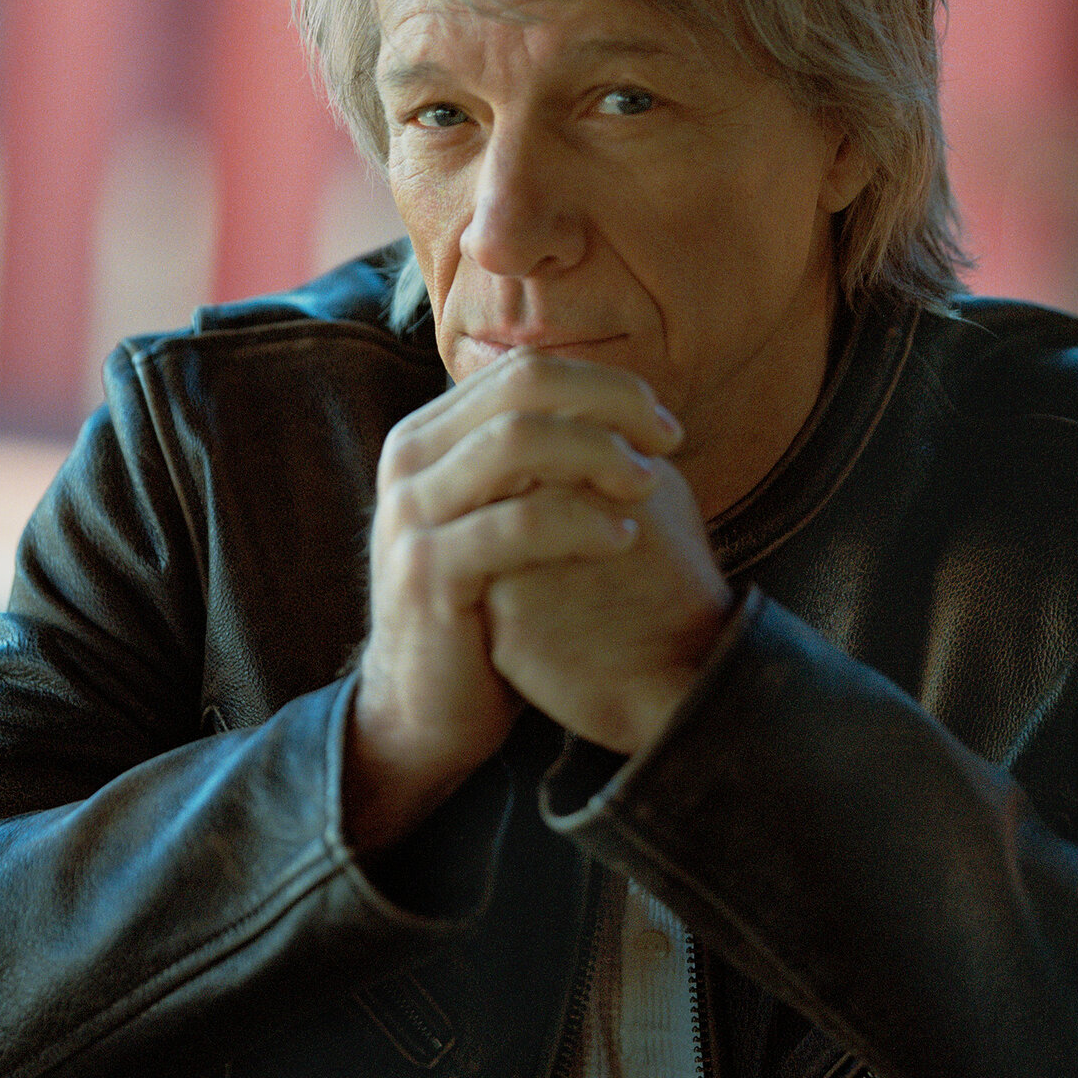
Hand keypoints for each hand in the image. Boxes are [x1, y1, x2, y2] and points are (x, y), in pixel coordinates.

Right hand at [347, 352, 689, 848]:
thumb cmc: (485, 606)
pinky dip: (581, 521)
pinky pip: (518, 523)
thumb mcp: (501, 516)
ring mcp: (411, 513)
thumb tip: (622, 405)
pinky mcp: (427, 572)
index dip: (605, 383)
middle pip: (524, 386)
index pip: (524, 369)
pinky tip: (624, 537)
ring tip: (650, 486)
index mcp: (429, 435)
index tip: (662, 424)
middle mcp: (409, 460)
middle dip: (611, 403)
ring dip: (601, 453)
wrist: (423, 708)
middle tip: (668, 442)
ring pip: (519, 441)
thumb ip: (536, 462)